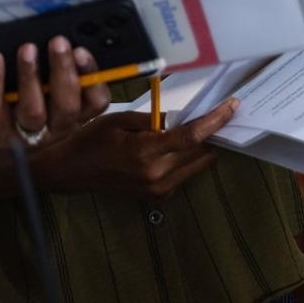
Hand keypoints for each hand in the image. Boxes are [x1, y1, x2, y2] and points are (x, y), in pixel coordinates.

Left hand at [0, 37, 110, 157]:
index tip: (81, 51)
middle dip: (63, 71)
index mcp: (76, 115)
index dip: (93, 78)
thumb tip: (62, 37)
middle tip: (58, 42)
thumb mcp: (51, 96)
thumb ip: (59, 73)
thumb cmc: (29, 108)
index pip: (97, 101)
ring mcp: (26, 135)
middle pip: (66, 106)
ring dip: (30, 76)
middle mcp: (56, 128)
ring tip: (27, 49)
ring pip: (33, 110)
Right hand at [31, 97, 238, 198]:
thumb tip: (180, 118)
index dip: (215, 121)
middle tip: (218, 113)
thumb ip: (153, 120)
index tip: (232, 106)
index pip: (191, 137)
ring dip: (202, 146)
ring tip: (198, 128)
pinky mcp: (157, 196)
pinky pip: (185, 174)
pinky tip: (177, 147)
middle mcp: (157, 176)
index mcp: (145, 153)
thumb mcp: (119, 119)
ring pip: (197, 165)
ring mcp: (158, 189)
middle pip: (201, 152)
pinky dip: (188, 159)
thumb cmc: (91, 139)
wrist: (70, 170)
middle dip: (212, 132)